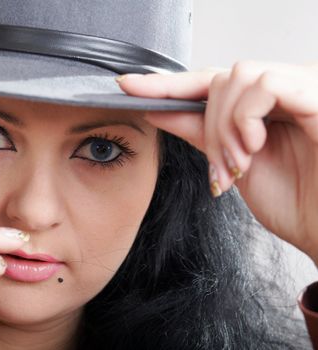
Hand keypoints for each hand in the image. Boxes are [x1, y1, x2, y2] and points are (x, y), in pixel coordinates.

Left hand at [117, 61, 317, 262]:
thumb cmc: (295, 201)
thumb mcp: (232, 164)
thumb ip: (200, 132)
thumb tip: (159, 110)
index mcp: (262, 106)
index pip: (207, 82)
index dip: (167, 83)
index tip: (128, 86)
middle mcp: (282, 92)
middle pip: (219, 80)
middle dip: (208, 126)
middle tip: (220, 167)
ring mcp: (302, 89)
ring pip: (238, 77)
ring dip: (225, 126)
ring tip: (239, 162)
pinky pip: (268, 84)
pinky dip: (247, 116)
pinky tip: (254, 145)